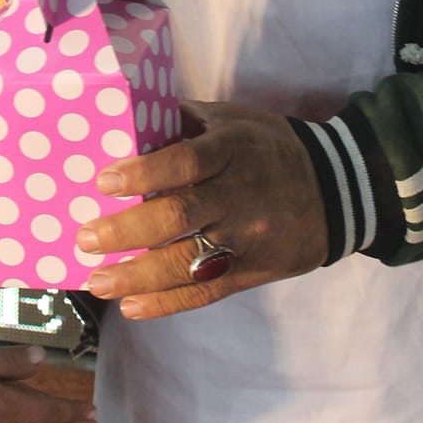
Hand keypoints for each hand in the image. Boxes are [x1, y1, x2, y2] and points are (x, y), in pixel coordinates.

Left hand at [76, 103, 327, 320]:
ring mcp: (247, 238)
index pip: (186, 161)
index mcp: (233, 150)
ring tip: (97, 282)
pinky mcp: (252, 272)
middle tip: (86, 238)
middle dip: (127, 230)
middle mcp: (240, 195)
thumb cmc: (268, 147)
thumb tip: (126, 117)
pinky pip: (206, 291)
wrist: (336, 190)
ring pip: (189, 262)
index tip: (103, 181)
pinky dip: (167, 302)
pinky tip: (132, 306)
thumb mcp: (233, 119)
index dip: (144, 173)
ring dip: (138, 276)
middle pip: (181, 216)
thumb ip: (183, 120)